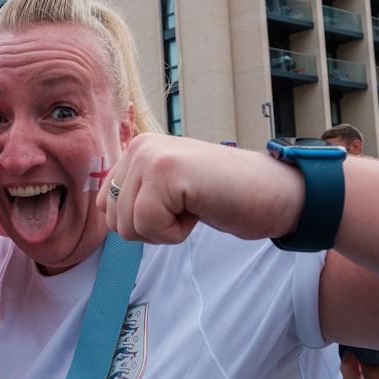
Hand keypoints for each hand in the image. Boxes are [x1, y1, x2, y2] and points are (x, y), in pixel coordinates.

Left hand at [97, 134, 304, 243]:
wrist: (275, 194)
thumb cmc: (226, 197)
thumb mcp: (169, 191)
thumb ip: (137, 193)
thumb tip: (103, 211)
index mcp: (137, 149)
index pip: (105, 207)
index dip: (141, 222)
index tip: (175, 206)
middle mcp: (140, 147)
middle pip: (114, 221)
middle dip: (151, 229)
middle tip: (188, 207)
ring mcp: (151, 156)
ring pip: (128, 226)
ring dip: (165, 230)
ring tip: (194, 205)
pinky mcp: (166, 172)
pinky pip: (149, 225)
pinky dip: (176, 232)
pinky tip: (199, 209)